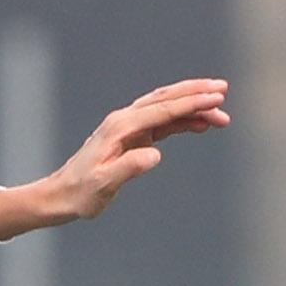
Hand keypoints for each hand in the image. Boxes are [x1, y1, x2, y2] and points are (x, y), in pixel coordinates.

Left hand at [0, 78, 230, 237]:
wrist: (61, 195)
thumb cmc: (80, 193)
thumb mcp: (103, 184)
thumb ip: (128, 168)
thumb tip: (155, 155)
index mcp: (120, 128)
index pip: (162, 110)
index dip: (190, 103)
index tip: (216, 99)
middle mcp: (124, 121)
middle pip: (165, 99)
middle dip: (195, 93)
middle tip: (223, 90)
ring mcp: (128, 127)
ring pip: (165, 108)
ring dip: (192, 106)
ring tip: (220, 110)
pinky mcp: (131, 137)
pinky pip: (161, 122)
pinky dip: (182, 120)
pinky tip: (199, 125)